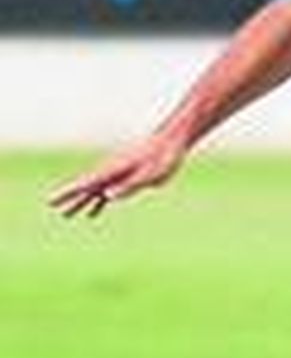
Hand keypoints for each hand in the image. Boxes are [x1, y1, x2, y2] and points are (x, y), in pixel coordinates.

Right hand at [49, 132, 187, 218]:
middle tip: (52, 206)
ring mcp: (119, 175)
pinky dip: (99, 203)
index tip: (52, 199)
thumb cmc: (162, 157)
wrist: (171, 142)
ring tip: (67, 215)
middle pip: (87, 187)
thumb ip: (128, 186)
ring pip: (95, 192)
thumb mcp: (148, 175)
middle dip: (70, 197)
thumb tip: (106, 196)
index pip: (86, 183)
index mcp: (114, 170)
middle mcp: (113, 172)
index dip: (69, 192)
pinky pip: (109, 194)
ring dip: (81, 203)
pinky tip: (92, 214)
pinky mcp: (129, 179)